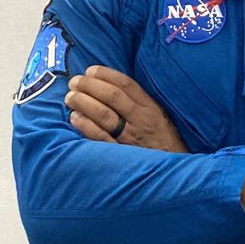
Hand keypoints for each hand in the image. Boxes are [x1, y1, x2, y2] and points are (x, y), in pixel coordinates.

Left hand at [64, 66, 187, 152]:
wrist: (174, 172)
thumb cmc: (163, 142)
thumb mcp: (160, 118)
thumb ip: (140, 103)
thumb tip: (111, 87)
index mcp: (151, 109)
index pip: (127, 85)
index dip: (106, 75)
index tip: (90, 70)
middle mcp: (141, 121)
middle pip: (112, 97)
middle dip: (90, 86)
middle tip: (75, 82)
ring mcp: (130, 138)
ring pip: (104, 115)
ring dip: (84, 103)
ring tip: (71, 97)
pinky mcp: (121, 154)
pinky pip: (100, 138)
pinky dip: (85, 126)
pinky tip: (74, 118)